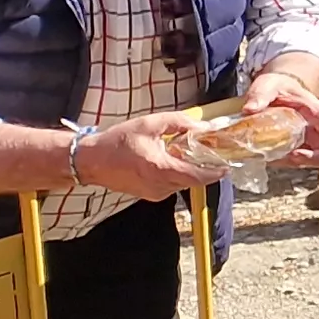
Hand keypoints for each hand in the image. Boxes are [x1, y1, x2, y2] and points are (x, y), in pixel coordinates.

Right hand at [77, 113, 225, 197]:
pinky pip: (170, 185)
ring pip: (182, 183)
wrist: (91, 160)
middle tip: (207, 152)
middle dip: (201, 167)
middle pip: (192, 179)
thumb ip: (179, 123)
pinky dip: (174, 174)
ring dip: (186, 170)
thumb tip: (203, 126)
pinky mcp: (149, 196)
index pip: (197, 177)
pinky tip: (166, 161)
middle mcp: (159, 185)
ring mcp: (154, 193)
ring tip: (179, 153)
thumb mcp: (150, 124)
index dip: (215, 173)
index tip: (227, 166)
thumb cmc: (117, 141)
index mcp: (160, 168)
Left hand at [241, 66, 318, 165]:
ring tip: (277, 158)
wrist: (274, 87)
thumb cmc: (276, 85)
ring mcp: (307, 136)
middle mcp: (316, 126)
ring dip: (299, 162)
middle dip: (315, 158)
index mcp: (315, 111)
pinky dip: (287, 162)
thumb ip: (260, 95)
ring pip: (314, 156)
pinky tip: (271, 157)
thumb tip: (250, 109)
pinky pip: (298, 157)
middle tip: (294, 157)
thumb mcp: (268, 85)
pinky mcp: (296, 143)